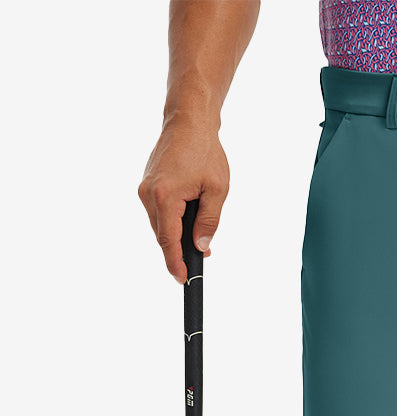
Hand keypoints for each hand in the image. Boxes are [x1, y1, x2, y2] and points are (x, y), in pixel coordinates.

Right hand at [138, 118, 229, 282]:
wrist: (188, 121)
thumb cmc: (205, 151)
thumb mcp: (217, 190)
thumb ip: (209, 222)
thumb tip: (201, 247)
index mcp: (165, 196)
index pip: (168, 241)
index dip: (175, 263)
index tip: (182, 280)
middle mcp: (149, 194)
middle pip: (163, 235)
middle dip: (179, 251)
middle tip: (201, 261)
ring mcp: (145, 189)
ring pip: (160, 225)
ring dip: (177, 235)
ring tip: (199, 240)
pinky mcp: (147, 185)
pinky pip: (159, 212)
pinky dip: (172, 220)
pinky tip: (188, 221)